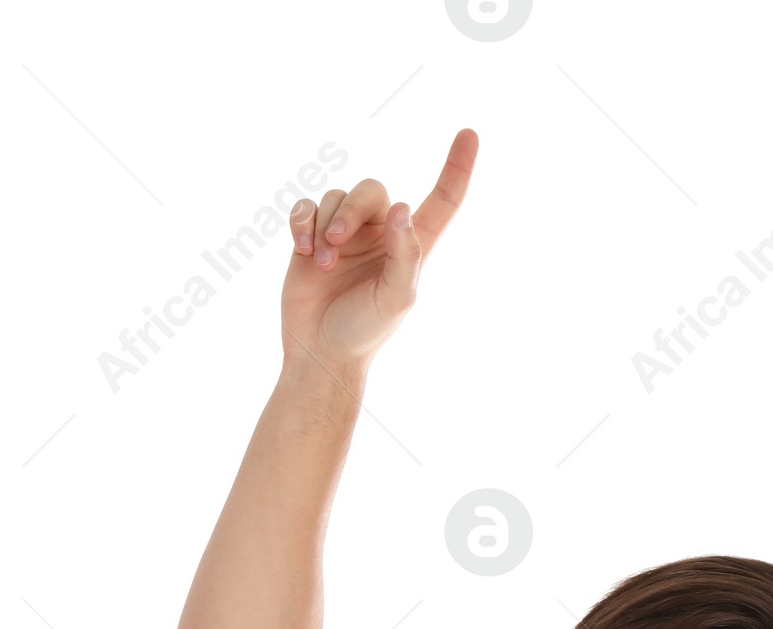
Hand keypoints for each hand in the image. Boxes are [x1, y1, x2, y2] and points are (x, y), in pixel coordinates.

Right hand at [280, 128, 478, 375]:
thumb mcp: (396, 298)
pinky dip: (302, 222)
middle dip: (351, 210)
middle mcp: (381, 234)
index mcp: (411, 248)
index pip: (441, 202)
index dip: (456, 169)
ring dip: (325, 225)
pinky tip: (305, 251)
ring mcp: (346, 233)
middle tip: (338, 242)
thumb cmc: (365, 331)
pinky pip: (306, 205)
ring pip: (335, 196)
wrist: (321, 351)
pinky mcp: (312, 236)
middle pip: (371, 190)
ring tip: (324, 262)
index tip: (470, 133)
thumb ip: (405, 255)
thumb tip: (402, 209)